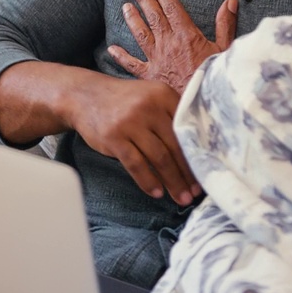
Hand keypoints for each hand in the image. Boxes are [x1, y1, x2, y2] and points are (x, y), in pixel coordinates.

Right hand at [66, 77, 199, 205]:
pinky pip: (135, 164)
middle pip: (175, 146)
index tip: (206, 171)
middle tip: (196, 192)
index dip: (198, 152)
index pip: (187, 128)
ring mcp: (130, 122)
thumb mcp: (150, 95)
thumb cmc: (125, 101)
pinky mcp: (113, 137)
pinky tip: (156, 193)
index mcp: (163, 95)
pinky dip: (147, 181)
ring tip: (181, 198)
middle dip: (187, 173)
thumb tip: (197, 147)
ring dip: (172, 182)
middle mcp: (148, 106)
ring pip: (159, 158)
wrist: (85, 95)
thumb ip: (171, 113)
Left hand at [107, 0, 237, 92]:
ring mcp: (157, 59)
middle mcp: (168, 44)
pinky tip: (111, 49)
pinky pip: (132, 64)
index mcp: (187, 35)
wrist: (201, 104)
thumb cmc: (215, 78)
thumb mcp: (225, 49)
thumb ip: (225, 24)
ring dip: (133, 19)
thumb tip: (230, 1)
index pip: (172, 8)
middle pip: (154, 16)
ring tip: (125, 7)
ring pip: (141, 35)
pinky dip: (121, 56)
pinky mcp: (150, 76)